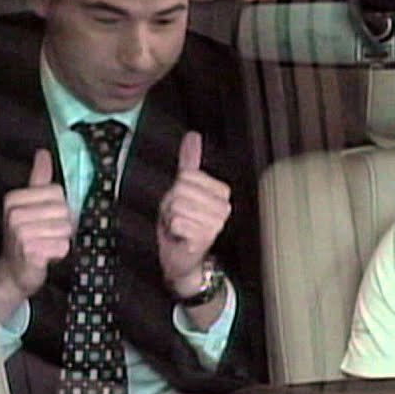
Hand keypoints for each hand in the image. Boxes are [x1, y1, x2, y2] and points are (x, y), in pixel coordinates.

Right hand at [0, 149, 71, 320]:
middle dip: (62, 225)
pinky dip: (59, 253)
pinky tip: (45, 256)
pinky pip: (63, 247)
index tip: (47, 218)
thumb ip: (39, 179)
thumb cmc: (26, 237)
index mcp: (14, 199)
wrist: (13, 272)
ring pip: (65, 229)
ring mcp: (21, 234)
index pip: (57, 192)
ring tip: (45, 244)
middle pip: (64, 211)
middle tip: (47, 234)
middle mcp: (14, 215)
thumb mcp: (31, 205)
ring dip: (60, 240)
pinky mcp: (31, 253)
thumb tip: (43, 153)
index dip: (59, 207)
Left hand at [157, 131, 231, 296]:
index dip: (176, 189)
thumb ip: (190, 161)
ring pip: (178, 206)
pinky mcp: (205, 238)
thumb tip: (193, 136)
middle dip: (172, 204)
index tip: (182, 202)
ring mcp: (216, 224)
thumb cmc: (184, 224)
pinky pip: (178, 222)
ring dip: (171, 218)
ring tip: (180, 226)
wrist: (182, 257)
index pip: (187, 175)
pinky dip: (172, 229)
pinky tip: (180, 236)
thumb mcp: (184, 189)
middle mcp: (223, 207)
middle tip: (179, 216)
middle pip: (181, 190)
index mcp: (221, 192)